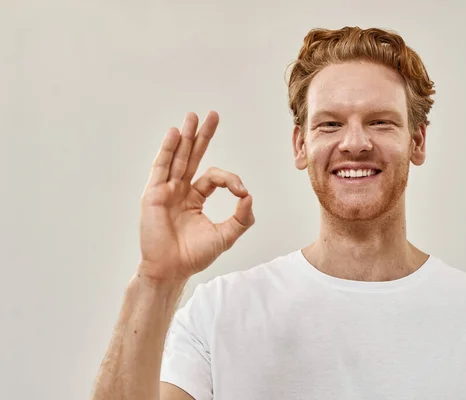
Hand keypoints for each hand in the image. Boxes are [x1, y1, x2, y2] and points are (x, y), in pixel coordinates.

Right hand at [137, 112, 253, 281]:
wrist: (172, 270)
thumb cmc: (194, 255)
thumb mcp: (225, 236)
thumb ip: (241, 218)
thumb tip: (249, 196)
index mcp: (195, 198)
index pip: (214, 177)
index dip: (230, 179)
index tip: (241, 191)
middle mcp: (180, 190)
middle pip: (193, 156)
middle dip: (202, 136)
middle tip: (212, 115)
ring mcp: (166, 190)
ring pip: (177, 157)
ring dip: (185, 136)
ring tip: (193, 116)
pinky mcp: (153, 194)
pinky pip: (161, 167)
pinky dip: (167, 150)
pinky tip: (174, 133)